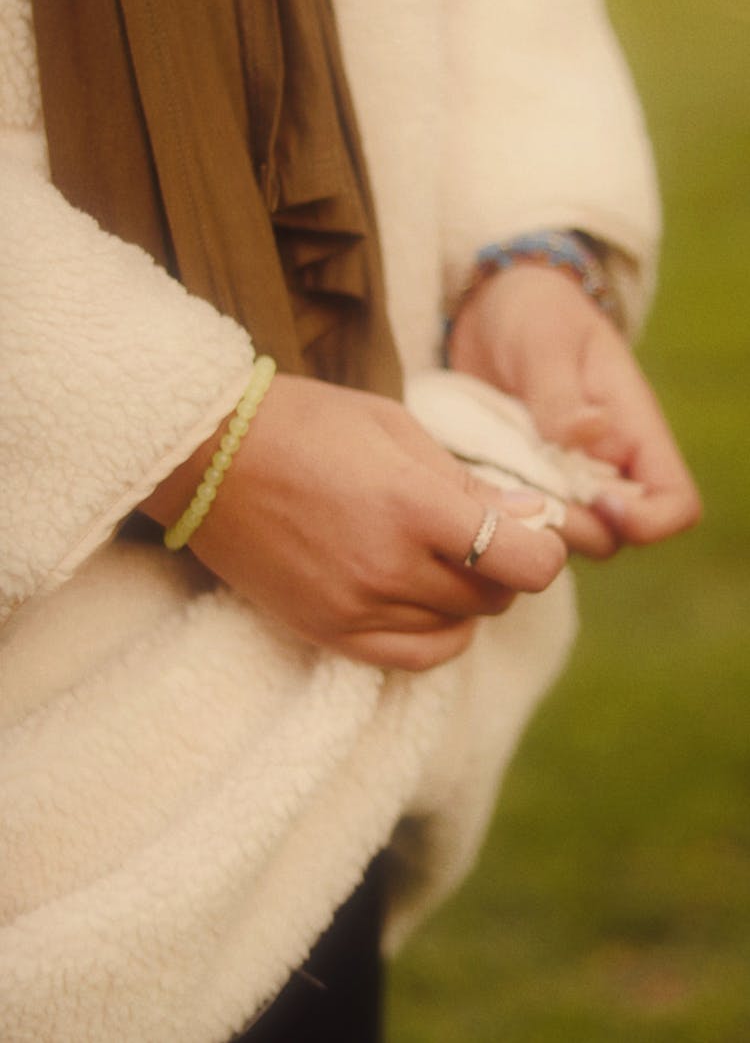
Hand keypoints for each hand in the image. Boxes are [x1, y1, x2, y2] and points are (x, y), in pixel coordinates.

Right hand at [141, 375, 566, 669]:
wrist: (205, 456)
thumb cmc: (303, 424)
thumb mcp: (395, 430)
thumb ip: (466, 483)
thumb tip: (530, 517)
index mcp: (413, 506)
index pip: (526, 564)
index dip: (545, 550)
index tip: (533, 531)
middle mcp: (389, 568)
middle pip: (495, 598)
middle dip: (507, 567)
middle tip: (486, 535)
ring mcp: (355, 608)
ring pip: (458, 627)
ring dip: (469, 597)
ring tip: (443, 558)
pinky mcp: (327, 631)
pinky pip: (414, 658)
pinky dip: (439, 634)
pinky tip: (428, 602)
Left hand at [448, 265, 700, 556]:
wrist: (491, 309)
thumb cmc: (534, 312)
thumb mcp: (545, 340)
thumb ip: (560, 391)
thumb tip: (589, 430)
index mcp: (633, 431)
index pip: (674, 504)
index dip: (645, 520)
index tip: (596, 498)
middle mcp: (605, 467)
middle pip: (612, 537)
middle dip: (570, 529)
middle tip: (519, 497)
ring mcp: (562, 480)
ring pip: (561, 536)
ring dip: (528, 524)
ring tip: (487, 490)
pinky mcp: (522, 484)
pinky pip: (519, 519)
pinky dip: (498, 514)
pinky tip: (467, 491)